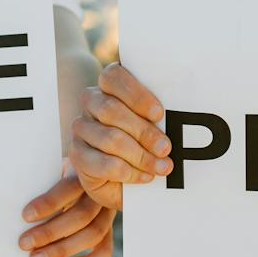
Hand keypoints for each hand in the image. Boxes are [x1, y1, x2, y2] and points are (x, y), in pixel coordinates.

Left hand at [20, 172, 116, 256]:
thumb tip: (22, 214)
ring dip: (62, 249)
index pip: (69, 188)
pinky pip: (104, 251)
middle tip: (24, 243)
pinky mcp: (109, 230)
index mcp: (86, 173)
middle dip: (50, 232)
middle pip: (81, 215)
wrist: (85, 173)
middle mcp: (100, 193)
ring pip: (93, 234)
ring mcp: (107, 212)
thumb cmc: (59, 175)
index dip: (48, 203)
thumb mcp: (53, 171)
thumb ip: (44, 185)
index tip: (26, 216)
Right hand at [68, 63, 171, 212]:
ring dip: (141, 156)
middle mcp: (91, 103)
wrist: (126, 179)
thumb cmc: (145, 142)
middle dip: (144, 131)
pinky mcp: (77, 155)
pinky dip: (130, 172)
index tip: (159, 114)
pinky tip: (146, 176)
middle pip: (111, 110)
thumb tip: (179, 118)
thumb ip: (159, 116)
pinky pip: (104, 164)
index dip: (136, 95)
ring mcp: (81, 129)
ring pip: (110, 139)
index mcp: (109, 86)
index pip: (113, 77)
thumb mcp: (155, 124)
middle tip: (166, 148)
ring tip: (162, 167)